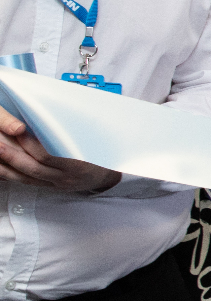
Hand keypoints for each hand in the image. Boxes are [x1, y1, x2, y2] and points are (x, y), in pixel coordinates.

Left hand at [0, 110, 118, 193]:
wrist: (110, 179)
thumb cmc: (105, 158)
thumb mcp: (96, 143)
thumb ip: (76, 132)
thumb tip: (56, 114)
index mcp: (78, 166)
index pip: (48, 157)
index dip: (31, 145)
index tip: (19, 131)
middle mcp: (65, 178)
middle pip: (33, 168)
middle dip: (12, 155)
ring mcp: (56, 184)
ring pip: (26, 177)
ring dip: (7, 166)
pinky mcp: (50, 186)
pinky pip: (26, 182)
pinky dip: (11, 175)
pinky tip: (1, 168)